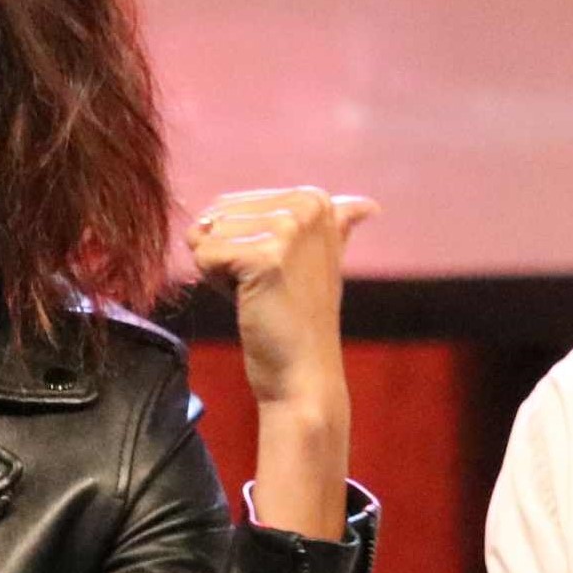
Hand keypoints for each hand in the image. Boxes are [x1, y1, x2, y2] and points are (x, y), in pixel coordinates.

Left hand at [188, 187, 376, 411]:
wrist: (304, 374)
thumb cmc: (302, 319)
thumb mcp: (323, 260)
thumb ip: (336, 226)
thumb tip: (369, 205)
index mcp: (315, 199)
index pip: (230, 204)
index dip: (237, 243)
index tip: (275, 272)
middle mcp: (306, 205)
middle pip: (217, 216)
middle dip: (226, 254)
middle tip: (266, 287)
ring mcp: (288, 230)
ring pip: (207, 234)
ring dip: (220, 270)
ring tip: (261, 294)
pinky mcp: (265, 257)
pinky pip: (203, 256)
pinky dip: (214, 283)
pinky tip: (249, 301)